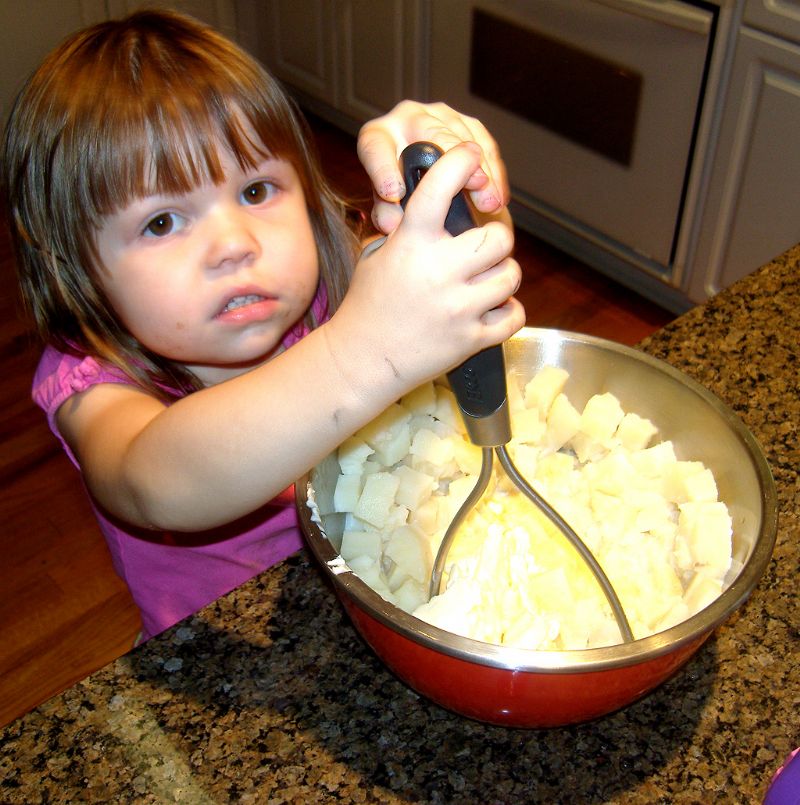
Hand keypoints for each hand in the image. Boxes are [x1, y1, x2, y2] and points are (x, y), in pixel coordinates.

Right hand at [328, 143, 523, 397]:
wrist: (362, 360)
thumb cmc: (367, 304)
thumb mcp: (376, 255)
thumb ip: (408, 230)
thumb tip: (440, 203)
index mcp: (412, 243)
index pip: (441, 186)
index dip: (461, 162)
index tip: (471, 157)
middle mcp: (440, 271)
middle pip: (499, 236)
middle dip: (495, 239)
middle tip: (483, 248)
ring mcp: (459, 308)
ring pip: (512, 275)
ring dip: (502, 275)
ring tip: (485, 282)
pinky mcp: (471, 340)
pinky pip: (514, 316)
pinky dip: (507, 312)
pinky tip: (490, 310)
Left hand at [357, 100, 509, 233]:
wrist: (424, 181)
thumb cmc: (399, 197)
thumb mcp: (389, 207)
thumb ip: (387, 214)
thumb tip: (392, 224)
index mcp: (376, 138)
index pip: (375, 149)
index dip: (384, 170)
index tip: (394, 194)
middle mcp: (406, 118)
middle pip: (430, 134)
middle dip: (453, 163)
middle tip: (470, 190)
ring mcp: (438, 115)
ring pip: (464, 137)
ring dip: (482, 171)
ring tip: (490, 204)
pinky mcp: (465, 122)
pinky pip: (484, 141)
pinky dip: (494, 170)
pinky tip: (499, 196)